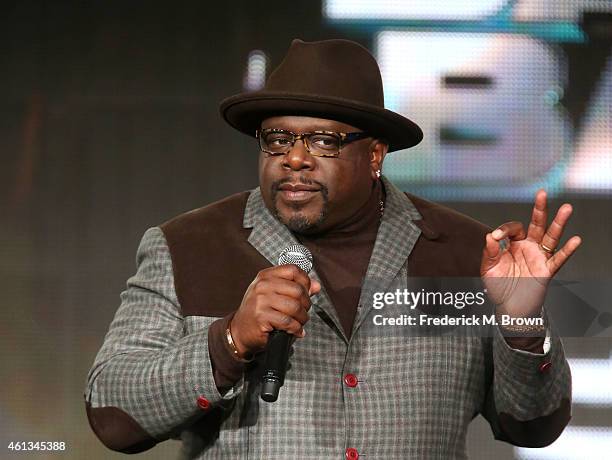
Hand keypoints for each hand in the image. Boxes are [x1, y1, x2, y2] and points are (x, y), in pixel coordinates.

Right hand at [230, 265, 320, 357]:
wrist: (240, 330)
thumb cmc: (258, 311)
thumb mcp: (274, 293)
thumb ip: (295, 287)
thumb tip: (316, 286)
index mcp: (266, 276)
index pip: (293, 270)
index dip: (305, 281)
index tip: (307, 292)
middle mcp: (262, 285)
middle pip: (298, 290)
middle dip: (306, 304)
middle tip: (303, 312)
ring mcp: (261, 300)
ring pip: (295, 307)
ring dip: (302, 318)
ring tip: (299, 322)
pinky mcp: (262, 317)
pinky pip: (288, 322)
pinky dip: (295, 328)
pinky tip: (294, 330)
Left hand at [480, 189, 580, 317]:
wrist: (509, 308)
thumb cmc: (499, 287)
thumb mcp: (488, 269)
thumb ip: (489, 252)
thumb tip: (490, 236)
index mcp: (513, 245)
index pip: (513, 229)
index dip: (504, 230)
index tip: (496, 237)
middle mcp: (528, 248)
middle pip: (536, 225)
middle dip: (539, 209)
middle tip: (542, 194)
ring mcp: (538, 258)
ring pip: (551, 237)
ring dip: (558, 223)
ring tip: (567, 209)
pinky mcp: (546, 270)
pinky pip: (558, 259)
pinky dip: (567, 250)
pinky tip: (575, 240)